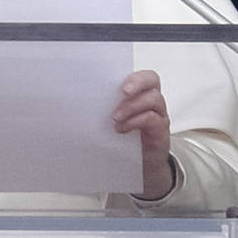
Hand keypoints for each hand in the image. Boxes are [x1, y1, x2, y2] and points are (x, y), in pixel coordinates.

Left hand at [113, 70, 177, 199]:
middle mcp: (152, 100)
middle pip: (152, 79)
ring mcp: (158, 114)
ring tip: (115, 118)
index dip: (132, 74)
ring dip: (132, 106)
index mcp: (140, 92)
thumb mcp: (114, 118)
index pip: (141, 74)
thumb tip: (77, 103)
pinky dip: (136, 121)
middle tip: (123, 92)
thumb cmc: (125, 136)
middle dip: (137, 82)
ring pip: (153, 98)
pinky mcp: (160, 130)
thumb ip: (105, 107)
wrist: (141, 164)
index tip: (116, 81)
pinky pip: (153, 119)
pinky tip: (122, 129)